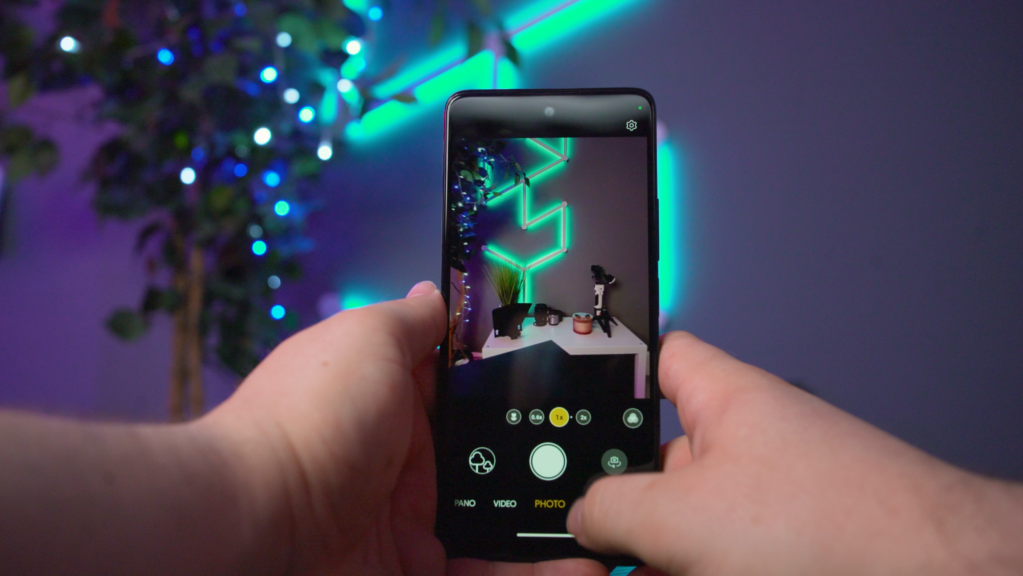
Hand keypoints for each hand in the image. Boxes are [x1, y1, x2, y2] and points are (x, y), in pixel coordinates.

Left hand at [204, 281, 605, 574]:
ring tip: (611, 534)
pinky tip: (584, 572)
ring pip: (501, 526)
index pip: (475, 393)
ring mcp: (415, 525)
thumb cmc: (315, 417)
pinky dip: (532, 575)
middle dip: (553, 469)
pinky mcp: (418, 572)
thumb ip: (410, 322)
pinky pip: (485, 573)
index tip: (585, 396)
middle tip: (615, 473)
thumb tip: (436, 291)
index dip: (528, 392)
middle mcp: (410, 464)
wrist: (256, 526)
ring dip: (553, 531)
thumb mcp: (367, 343)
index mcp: (399, 402)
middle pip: (498, 462)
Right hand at [567, 332, 1022, 574]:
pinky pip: (712, 556)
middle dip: (613, 499)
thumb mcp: (685, 515)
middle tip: (577, 534)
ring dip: (641, 550)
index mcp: (724, 399)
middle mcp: (747, 445)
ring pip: (682, 523)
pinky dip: (679, 570)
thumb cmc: (837, 524)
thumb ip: (615, 507)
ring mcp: (767, 504)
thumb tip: (582, 517)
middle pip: (655, 462)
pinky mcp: (783, 551)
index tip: (569, 404)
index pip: (659, 358)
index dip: (613, 372)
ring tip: (606, 569)